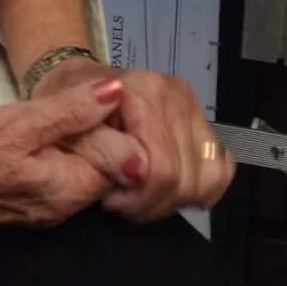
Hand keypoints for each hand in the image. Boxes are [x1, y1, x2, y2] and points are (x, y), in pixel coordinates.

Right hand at [0, 76, 129, 230]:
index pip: (122, 158)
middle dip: (97, 126)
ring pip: (78, 163)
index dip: (118, 122)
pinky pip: (57, 169)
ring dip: (75, 132)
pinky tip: (40, 123)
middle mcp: (63, 208)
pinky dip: (56, 144)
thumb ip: (71, 111)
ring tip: (56, 104)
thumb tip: (119, 94)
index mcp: (70, 192)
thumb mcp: (18, 123)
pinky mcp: (22, 198)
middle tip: (75, 93)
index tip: (99, 92)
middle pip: (102, 162)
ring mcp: (42, 206)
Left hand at [33, 61, 233, 222]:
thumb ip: (101, 150)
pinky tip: (166, 188)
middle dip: (150, 202)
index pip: (161, 170)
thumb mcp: (67, 130)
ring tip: (138, 191)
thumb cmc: (66, 108)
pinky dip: (198, 187)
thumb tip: (138, 169)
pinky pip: (220, 166)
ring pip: (205, 178)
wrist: (77, 83)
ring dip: (170, 198)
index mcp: (144, 92)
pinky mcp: (201, 118)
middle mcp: (176, 94)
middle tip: (120, 197)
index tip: (109, 198)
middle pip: (185, 179)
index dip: (136, 199)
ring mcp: (192, 105)